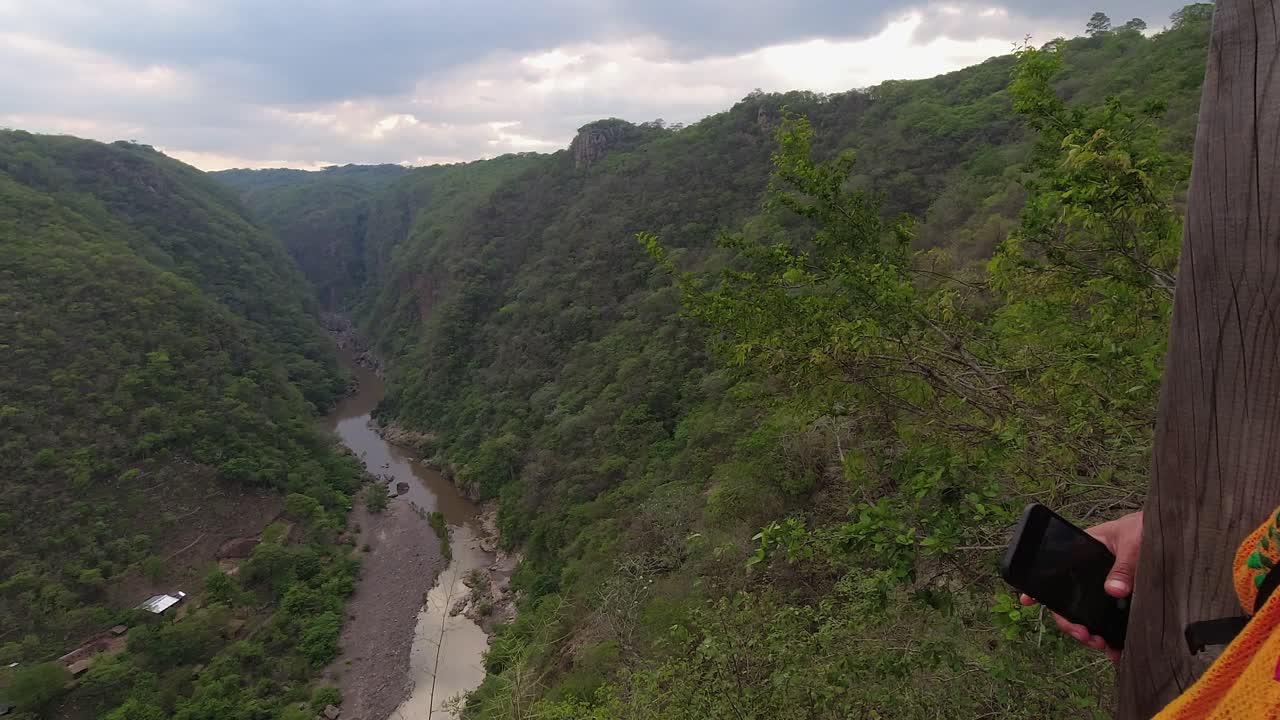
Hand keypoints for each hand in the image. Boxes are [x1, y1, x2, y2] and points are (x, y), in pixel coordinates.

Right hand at [1019, 510, 1142, 662]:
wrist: (1173, 533)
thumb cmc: (1147, 528)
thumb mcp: (1134, 542)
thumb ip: (1124, 565)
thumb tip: (1113, 591)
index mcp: (1083, 552)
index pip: (1055, 571)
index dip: (1039, 587)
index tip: (1028, 600)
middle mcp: (1089, 573)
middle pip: (1070, 601)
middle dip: (1071, 623)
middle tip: (1086, 636)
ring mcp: (1104, 588)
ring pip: (1087, 615)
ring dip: (1090, 634)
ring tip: (1103, 646)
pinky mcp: (1121, 601)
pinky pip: (1109, 621)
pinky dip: (1111, 637)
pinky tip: (1117, 649)